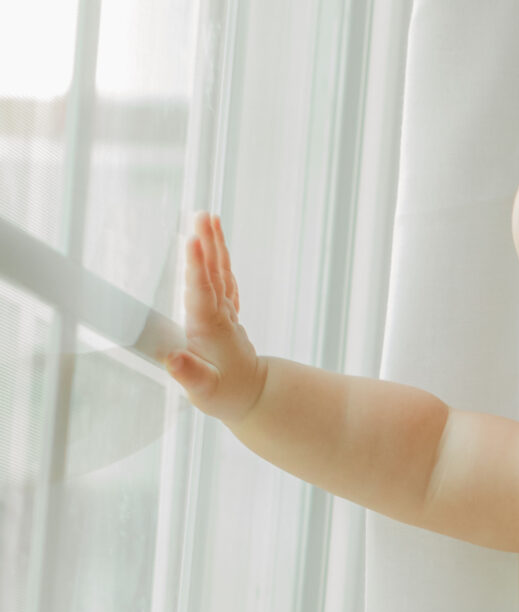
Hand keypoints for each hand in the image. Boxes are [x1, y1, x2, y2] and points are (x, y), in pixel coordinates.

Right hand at [164, 214, 266, 423]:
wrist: (253, 397)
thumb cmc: (224, 395)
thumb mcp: (204, 392)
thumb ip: (189, 374)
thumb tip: (173, 359)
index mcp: (209, 329)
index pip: (201, 292)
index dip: (195, 266)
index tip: (192, 239)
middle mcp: (219, 315)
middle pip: (212, 273)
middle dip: (206, 243)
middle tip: (201, 215)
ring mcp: (226, 312)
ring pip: (220, 272)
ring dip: (214, 244)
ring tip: (209, 217)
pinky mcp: (227, 314)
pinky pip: (224, 280)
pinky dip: (219, 260)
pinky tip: (216, 244)